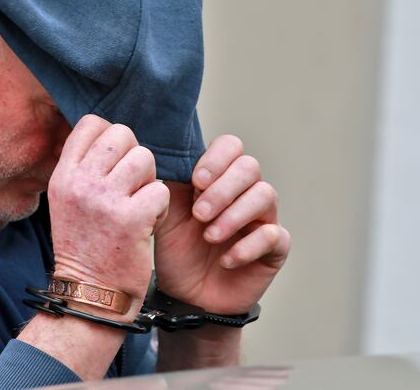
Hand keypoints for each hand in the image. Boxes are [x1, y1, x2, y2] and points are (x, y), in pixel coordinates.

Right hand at [47, 114, 169, 317]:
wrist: (89, 295)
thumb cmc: (85, 247)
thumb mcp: (67, 201)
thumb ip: (83, 168)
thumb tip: (110, 132)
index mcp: (62, 176)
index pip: (91, 123)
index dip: (111, 136)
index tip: (115, 162)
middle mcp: (80, 183)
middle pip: (122, 135)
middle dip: (134, 156)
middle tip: (131, 185)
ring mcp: (105, 200)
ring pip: (145, 158)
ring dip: (149, 180)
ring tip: (138, 204)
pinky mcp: (131, 218)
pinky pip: (160, 190)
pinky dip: (160, 207)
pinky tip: (146, 223)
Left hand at [153, 135, 289, 314]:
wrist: (185, 295)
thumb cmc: (177, 250)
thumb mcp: (167, 212)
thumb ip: (173, 183)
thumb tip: (174, 154)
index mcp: (217, 178)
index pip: (230, 147)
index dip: (216, 159)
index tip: (196, 182)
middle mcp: (244, 192)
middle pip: (249, 166)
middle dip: (222, 189)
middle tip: (199, 214)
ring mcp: (262, 219)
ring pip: (265, 194)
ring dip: (234, 215)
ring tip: (209, 237)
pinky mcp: (275, 249)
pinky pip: (274, 235)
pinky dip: (247, 247)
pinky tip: (225, 260)